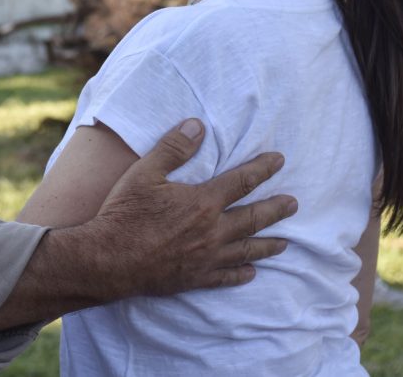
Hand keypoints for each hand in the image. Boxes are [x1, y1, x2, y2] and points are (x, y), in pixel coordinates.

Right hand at [88, 119, 295, 296]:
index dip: (262, 169)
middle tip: (294, 204)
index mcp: (202, 202)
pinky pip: (226, 277)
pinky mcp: (195, 278)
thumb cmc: (124, 212)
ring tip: (284, 242)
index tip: (279, 161)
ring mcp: (206, 258)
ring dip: (267, 244)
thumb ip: (174, 148)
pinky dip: (241, 273)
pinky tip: (250, 272)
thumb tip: (197, 124)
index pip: (241, 182)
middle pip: (253, 218)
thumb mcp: (144, 172)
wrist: (108, 259)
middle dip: (276, 209)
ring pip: (246, 250)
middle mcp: (212, 231)